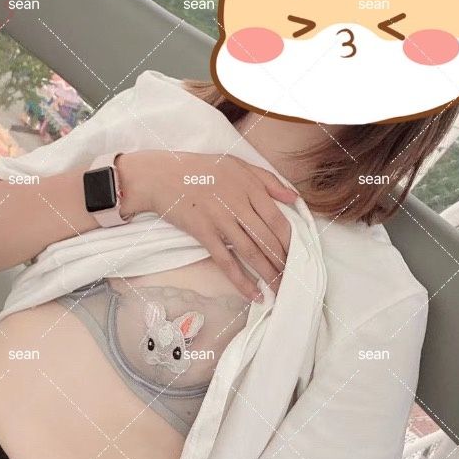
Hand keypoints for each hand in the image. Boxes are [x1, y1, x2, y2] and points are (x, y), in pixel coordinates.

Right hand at [118, 151, 296, 300]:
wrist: (160, 176)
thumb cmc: (200, 168)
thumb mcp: (236, 163)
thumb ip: (268, 180)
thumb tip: (294, 198)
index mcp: (249, 186)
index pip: (278, 220)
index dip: (290, 242)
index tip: (297, 256)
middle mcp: (238, 203)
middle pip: (267, 239)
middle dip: (283, 262)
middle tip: (292, 278)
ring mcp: (220, 219)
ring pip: (251, 252)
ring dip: (268, 274)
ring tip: (280, 289)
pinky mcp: (203, 233)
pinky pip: (226, 262)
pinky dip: (241, 280)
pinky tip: (254, 294)